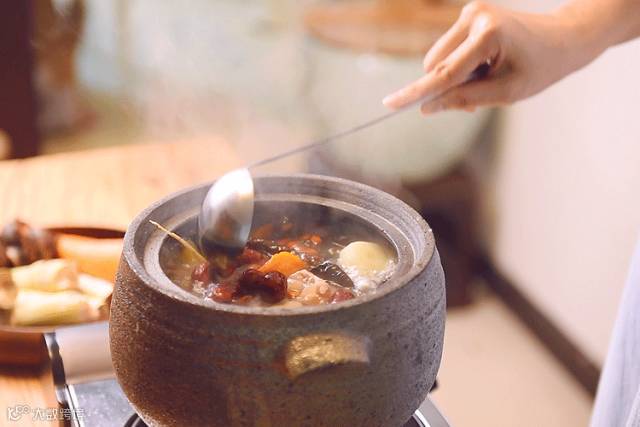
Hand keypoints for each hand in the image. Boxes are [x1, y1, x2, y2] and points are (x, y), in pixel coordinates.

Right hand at [382, 1, 600, 112]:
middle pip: (436, 66)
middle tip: (479, 97)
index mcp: (489, 35)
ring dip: (454, 77)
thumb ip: (465, 99)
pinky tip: (486, 64)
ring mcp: (470, 12)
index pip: (445, 73)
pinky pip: (448, 50)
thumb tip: (428, 106)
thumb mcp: (506, 93)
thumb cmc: (540, 67)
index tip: (389, 104)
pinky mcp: (468, 13)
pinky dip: (460, 65)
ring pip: (438, 59)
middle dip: (448, 87)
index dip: (417, 93)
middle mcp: (474, 16)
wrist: (562, 38)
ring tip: (488, 76)